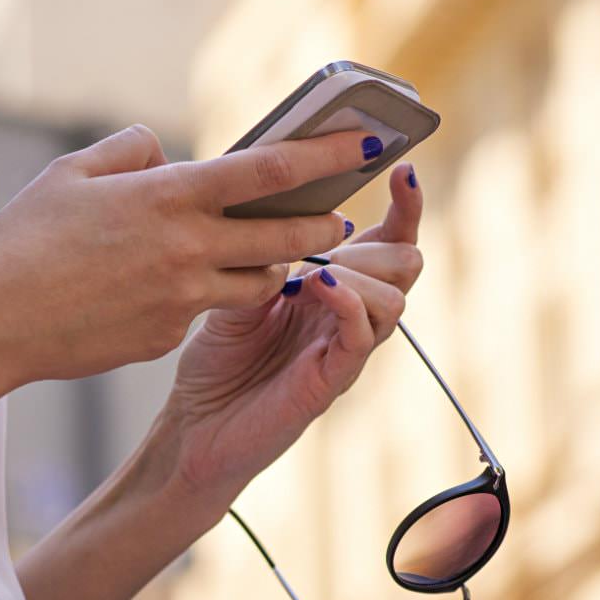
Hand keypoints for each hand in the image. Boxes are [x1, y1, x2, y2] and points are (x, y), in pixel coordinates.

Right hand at [0, 124, 376, 388]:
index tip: (364, 144)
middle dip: (320, 225)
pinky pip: (203, 313)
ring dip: (272, 266)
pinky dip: (203, 297)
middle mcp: (187, 249)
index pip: (269, 170)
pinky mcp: (168, 337)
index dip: (324, 155)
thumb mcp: (72, 173)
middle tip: (338, 219)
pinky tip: (177, 292)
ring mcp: (182, 300)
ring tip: (274, 254)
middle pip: (283, 236)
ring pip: (257, 282)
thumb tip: (166, 154)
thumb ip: (131, 151)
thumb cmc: (23, 239)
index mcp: (168, 197)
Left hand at [157, 163, 424, 506]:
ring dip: (362, 272)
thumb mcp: (238, 290)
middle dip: (387, 238)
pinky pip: (362, 337)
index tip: (402, 169)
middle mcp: (348, 318)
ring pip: (394, 299)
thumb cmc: (216, 363)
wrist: (194, 429)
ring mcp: (344, 350)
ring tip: (318, 270)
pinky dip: (348, 303)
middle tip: (342, 232)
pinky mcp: (331, 381)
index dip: (405, 209)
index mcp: (333, 290)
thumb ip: (269, 254)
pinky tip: (320, 287)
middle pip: (406, 266)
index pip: (388, 244)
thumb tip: (289, 205)